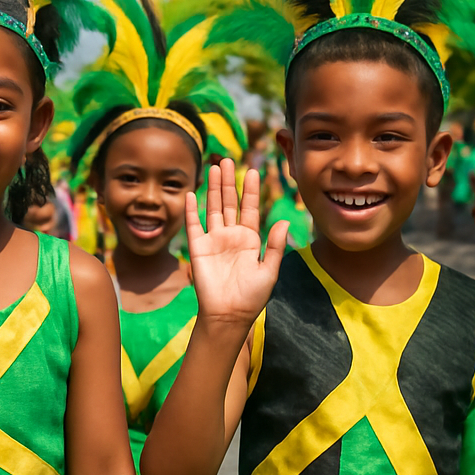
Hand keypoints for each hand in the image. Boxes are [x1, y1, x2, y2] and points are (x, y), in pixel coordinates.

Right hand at [186, 160, 287, 326]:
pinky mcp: (198, 248)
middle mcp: (231, 236)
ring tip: (213, 167)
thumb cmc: (251, 297)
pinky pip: (193, 225)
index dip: (251, 190)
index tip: (253, 171)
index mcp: (249, 240)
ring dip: (213, 188)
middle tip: (227, 160)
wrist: (228, 315)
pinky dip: (191, 210)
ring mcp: (213, 240)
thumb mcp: (269, 271)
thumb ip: (274, 246)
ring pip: (212, 208)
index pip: (249, 208)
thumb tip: (282, 222)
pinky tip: (191, 193)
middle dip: (229, 181)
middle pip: (229, 203)